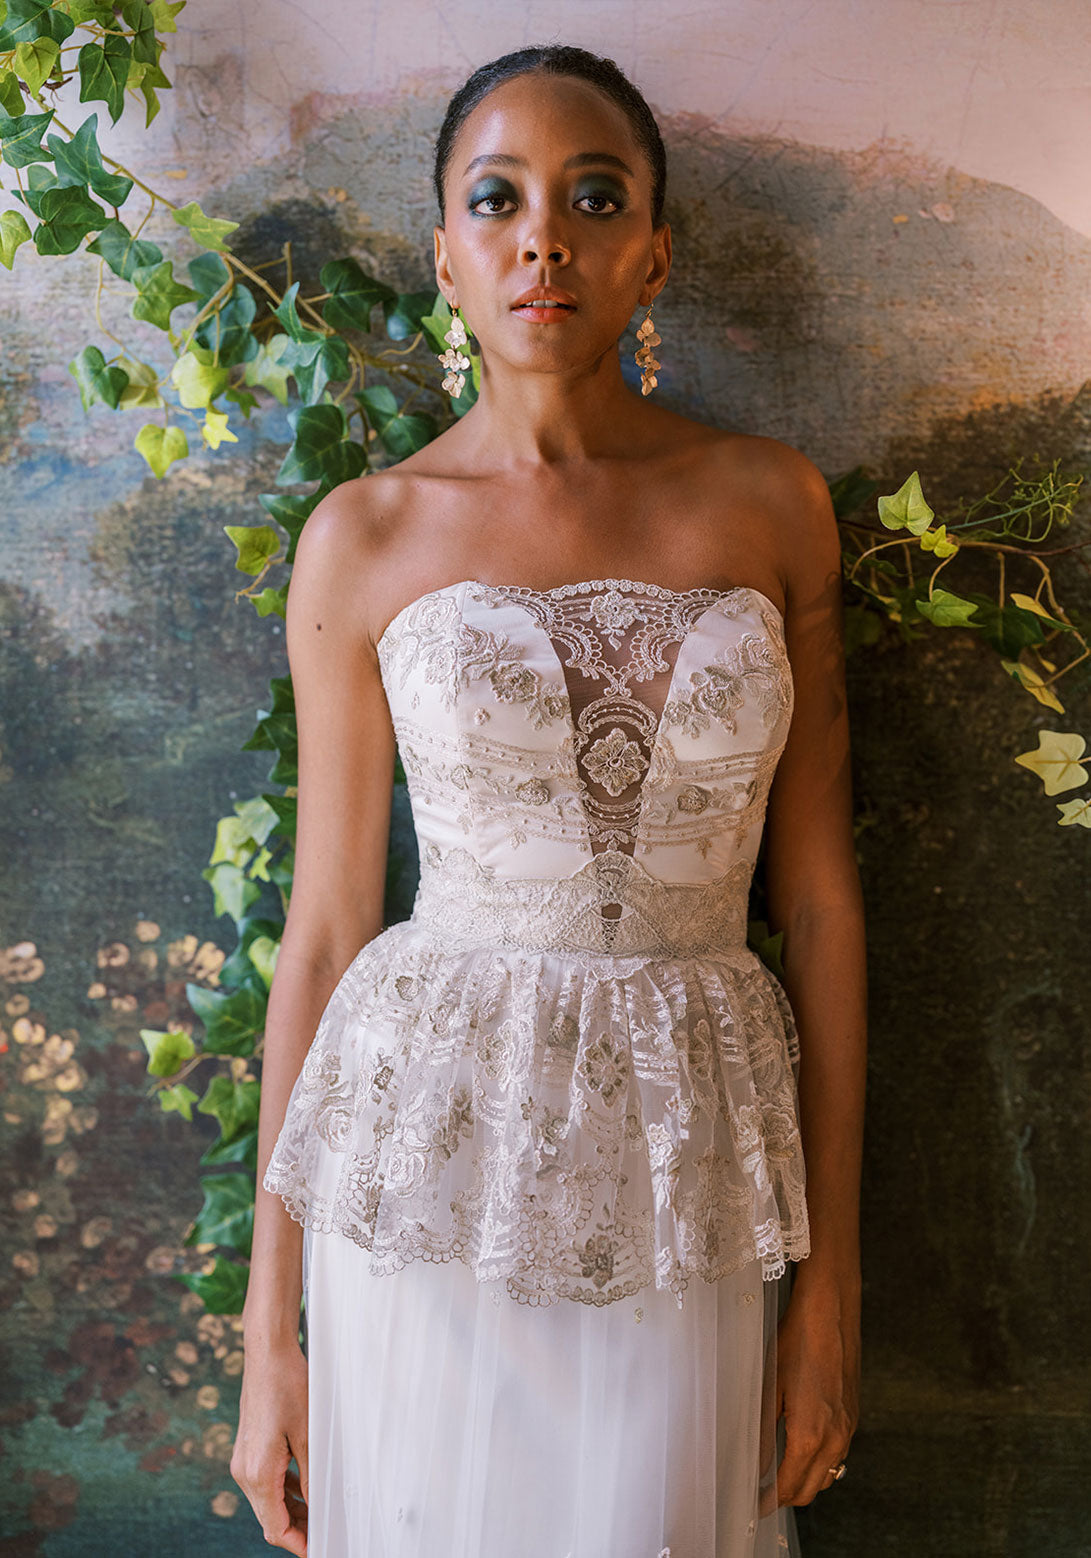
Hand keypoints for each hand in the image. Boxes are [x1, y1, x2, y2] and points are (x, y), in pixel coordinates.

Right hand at [231, 1340, 308, 1552]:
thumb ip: (311, 1476)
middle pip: (269, 1518)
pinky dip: (283, 1491)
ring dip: (290, 1511)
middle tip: (323, 1531)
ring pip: (266, 1501)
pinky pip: (264, 1482)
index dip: (298, 1543)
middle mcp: (244, 1471)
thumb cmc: (288, 1385)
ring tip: (319, 1513)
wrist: (267, 1354)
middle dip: (296, 1530)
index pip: (275, 1528)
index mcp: (258, 1474)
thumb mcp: (308, 1434)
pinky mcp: (248, 1449)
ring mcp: (243, 1460)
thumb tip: (316, 1507)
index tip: (317, 1548)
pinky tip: (304, 1486)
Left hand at [772, 1276, 859, 1507]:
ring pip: (828, 1476)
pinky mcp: (853, 1416)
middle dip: (786, 1497)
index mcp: (811, 1435)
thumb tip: (753, 1466)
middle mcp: (836, 1438)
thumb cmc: (796, 1342)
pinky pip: (839, 1455)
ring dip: (805, 1482)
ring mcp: (849, 1428)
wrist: (830, 1313)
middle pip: (811, 1490)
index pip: (789, 1487)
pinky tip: (801, 1449)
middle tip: (761, 1493)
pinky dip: (820, 1464)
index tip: (752, 1505)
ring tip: (778, 1474)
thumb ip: (761, 1433)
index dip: (769, 1501)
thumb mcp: (769, 1387)